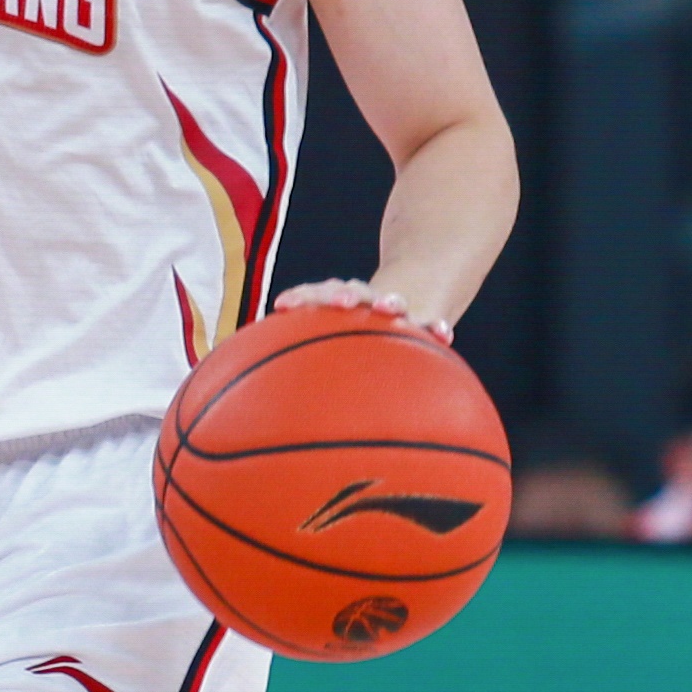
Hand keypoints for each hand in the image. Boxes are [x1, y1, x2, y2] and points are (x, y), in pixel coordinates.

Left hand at [273, 277, 452, 344]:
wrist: (396, 307)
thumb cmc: (350, 339)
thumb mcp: (327, 344)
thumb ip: (297, 361)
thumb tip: (248, 399)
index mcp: (335, 303)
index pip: (314, 294)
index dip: (299, 297)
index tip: (282, 305)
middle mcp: (362, 301)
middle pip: (351, 292)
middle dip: (343, 294)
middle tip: (338, 302)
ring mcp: (393, 308)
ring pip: (392, 301)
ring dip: (390, 301)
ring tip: (392, 308)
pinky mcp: (422, 321)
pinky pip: (431, 323)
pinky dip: (435, 326)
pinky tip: (443, 336)